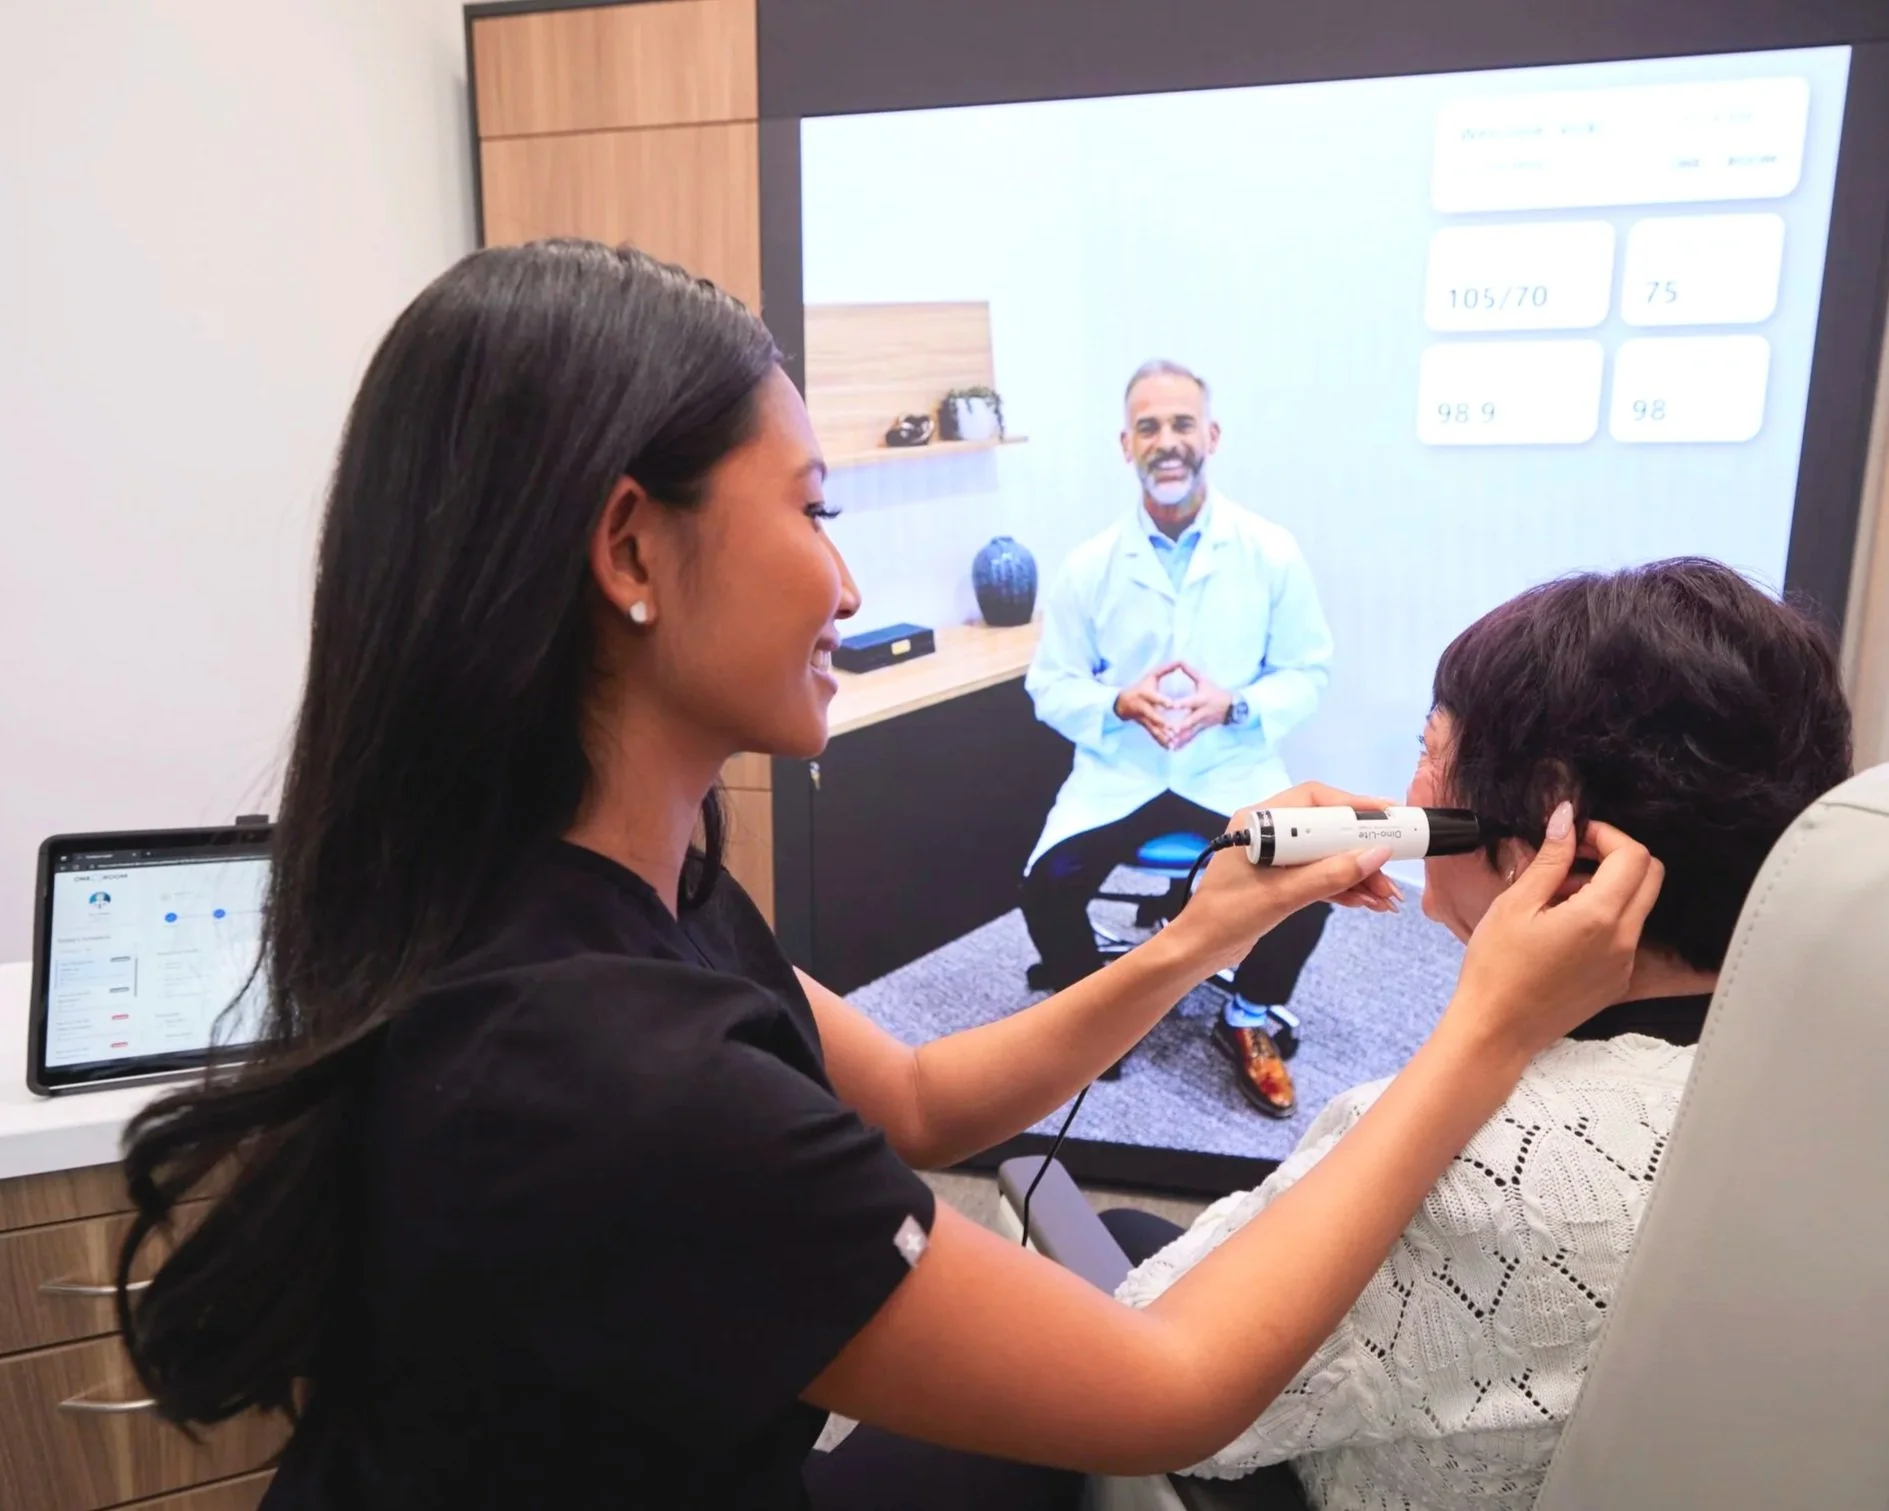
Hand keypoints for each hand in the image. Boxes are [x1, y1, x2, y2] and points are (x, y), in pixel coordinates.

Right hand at [1113, 662, 1185, 747]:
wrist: (1122, 702)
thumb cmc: (1141, 686)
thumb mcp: (1151, 675)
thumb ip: (1166, 669)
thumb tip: (1181, 661)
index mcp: (1146, 694)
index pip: (1154, 697)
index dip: (1163, 701)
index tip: (1172, 705)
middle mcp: (1144, 708)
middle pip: (1154, 716)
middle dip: (1163, 723)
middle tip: (1174, 728)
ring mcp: (1144, 719)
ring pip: (1154, 728)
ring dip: (1164, 735)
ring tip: (1174, 741)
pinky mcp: (1145, 726)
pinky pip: (1154, 735)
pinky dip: (1162, 742)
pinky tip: (1171, 748)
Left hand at [1161, 782, 1403, 975]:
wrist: (1198, 951)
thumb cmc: (1226, 918)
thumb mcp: (1283, 896)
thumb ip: (1331, 875)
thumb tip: (1377, 854)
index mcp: (1259, 822)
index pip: (1315, 800)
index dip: (1354, 807)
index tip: (1389, 818)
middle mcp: (1267, 832)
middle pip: (1327, 829)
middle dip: (1362, 852)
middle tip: (1390, 876)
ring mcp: (1274, 856)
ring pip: (1326, 855)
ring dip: (1356, 875)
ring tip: (1385, 899)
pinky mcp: (1279, 879)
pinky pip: (1317, 874)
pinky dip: (1341, 887)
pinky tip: (1364, 901)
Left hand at [1164, 662, 1234, 750]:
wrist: (1230, 707)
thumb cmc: (1214, 691)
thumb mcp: (1204, 680)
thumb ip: (1190, 672)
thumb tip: (1179, 661)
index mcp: (1202, 699)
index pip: (1191, 701)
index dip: (1182, 703)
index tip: (1172, 705)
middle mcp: (1201, 713)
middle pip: (1190, 720)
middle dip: (1180, 726)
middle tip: (1169, 730)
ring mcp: (1201, 723)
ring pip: (1189, 732)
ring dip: (1179, 738)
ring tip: (1168, 743)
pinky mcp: (1200, 730)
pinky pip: (1190, 738)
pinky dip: (1182, 743)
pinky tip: (1172, 749)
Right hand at [1445, 803, 1663, 1064]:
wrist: (1497, 1030)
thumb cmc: (1496, 968)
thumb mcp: (1516, 903)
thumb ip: (1550, 859)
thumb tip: (1565, 820)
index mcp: (1599, 917)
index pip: (1633, 855)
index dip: (1605, 834)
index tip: (1574, 835)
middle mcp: (1623, 940)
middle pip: (1650, 876)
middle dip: (1616, 855)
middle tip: (1573, 856)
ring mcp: (1624, 963)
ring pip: (1637, 905)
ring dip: (1608, 886)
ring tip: (1556, 895)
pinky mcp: (1616, 980)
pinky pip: (1624, 935)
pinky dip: (1603, 917)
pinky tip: (1561, 925)